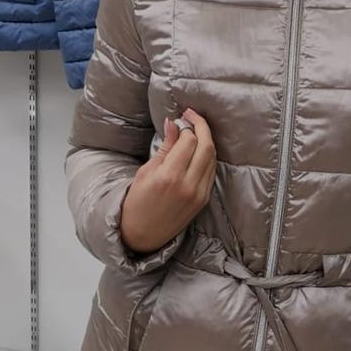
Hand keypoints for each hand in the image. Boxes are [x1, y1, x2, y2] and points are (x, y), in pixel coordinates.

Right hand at [120, 107, 215, 254]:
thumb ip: (165, 148)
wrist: (143, 234)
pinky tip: (198, 150)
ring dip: (206, 141)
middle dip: (201, 127)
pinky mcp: (203, 200)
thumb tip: (173, 124)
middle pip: (206, 146)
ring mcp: (199, 194)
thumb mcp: (146, 172)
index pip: (189, 141)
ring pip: (212, 158)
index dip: (186, 125)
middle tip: (191, 116)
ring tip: (194, 131)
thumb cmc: (138, 202)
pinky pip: (211, 172)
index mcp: (169, 177)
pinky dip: (207, 157)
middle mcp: (188, 186)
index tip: (179, 119)